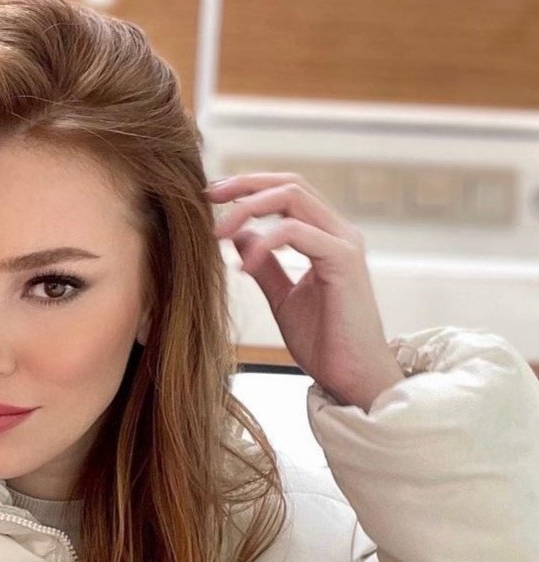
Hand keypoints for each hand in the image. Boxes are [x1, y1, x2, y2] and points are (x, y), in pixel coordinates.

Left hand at [207, 172, 405, 410]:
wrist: (353, 378)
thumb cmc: (324, 343)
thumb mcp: (282, 299)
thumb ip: (264, 266)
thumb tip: (239, 237)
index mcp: (326, 237)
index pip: (287, 193)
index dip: (249, 188)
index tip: (212, 199)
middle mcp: (338, 232)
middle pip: (290, 184)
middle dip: (245, 184)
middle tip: (208, 197)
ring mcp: (344, 243)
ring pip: (293, 197)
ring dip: (248, 208)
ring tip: (218, 233)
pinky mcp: (344, 261)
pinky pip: (297, 233)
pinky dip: (264, 244)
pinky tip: (243, 268)